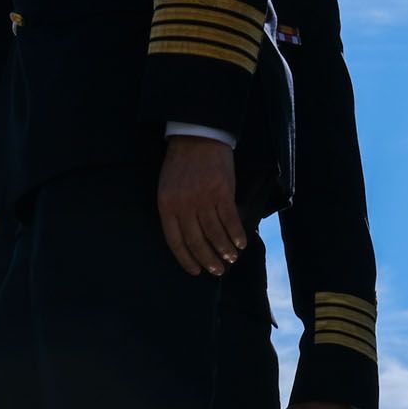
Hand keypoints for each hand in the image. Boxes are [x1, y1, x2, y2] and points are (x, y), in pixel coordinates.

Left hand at [156, 134, 245, 275]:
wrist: (197, 137)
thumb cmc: (181, 164)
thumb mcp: (168, 188)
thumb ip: (175, 211)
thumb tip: (189, 237)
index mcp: (166, 206)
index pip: (176, 242)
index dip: (187, 260)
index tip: (196, 271)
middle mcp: (184, 206)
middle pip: (197, 242)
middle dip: (208, 260)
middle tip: (218, 271)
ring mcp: (203, 199)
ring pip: (215, 234)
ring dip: (225, 250)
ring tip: (231, 259)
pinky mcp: (222, 192)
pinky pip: (230, 220)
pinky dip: (236, 234)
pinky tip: (240, 243)